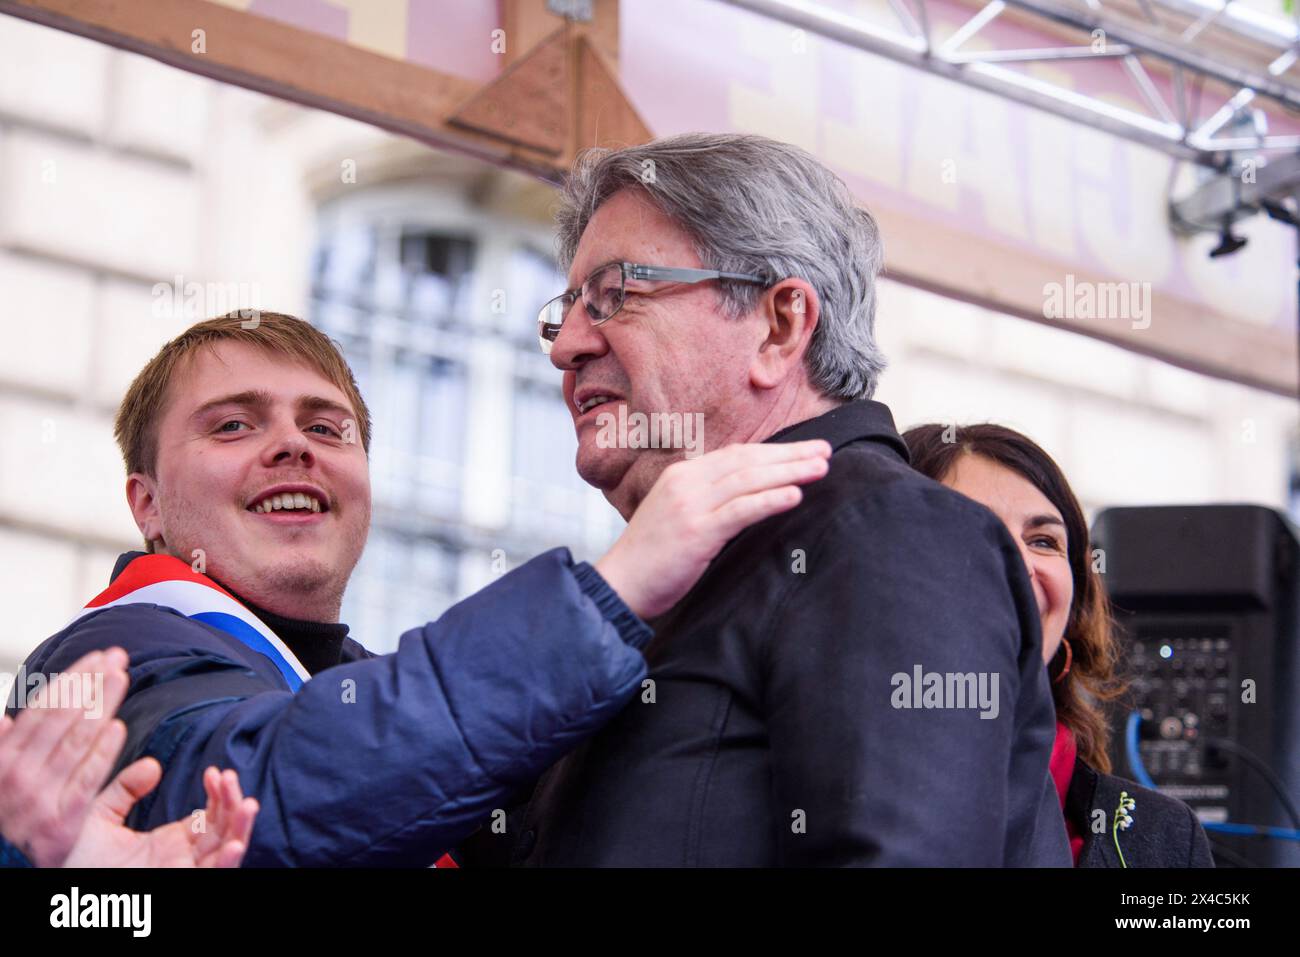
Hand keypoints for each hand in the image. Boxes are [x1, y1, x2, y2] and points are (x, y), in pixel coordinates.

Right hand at [0, 647, 130, 866]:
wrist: (2, 870)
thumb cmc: (5, 822)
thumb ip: (3, 748)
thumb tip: (4, 719)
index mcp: (4, 758)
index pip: (43, 708)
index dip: (72, 679)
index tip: (96, 657)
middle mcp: (19, 773)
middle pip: (62, 716)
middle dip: (92, 681)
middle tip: (117, 656)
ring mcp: (40, 796)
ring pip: (76, 740)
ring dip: (101, 704)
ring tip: (121, 677)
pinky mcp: (63, 820)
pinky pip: (87, 778)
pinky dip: (102, 751)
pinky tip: (118, 727)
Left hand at [64, 763, 257, 867]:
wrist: (62, 883)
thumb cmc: (79, 861)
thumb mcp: (101, 817)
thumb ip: (124, 790)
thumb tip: (152, 764)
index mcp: (172, 841)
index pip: (210, 815)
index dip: (218, 793)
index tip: (214, 772)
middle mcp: (184, 857)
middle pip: (224, 828)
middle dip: (233, 802)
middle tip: (230, 776)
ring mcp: (184, 872)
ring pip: (227, 850)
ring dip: (241, 828)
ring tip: (248, 804)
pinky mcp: (181, 885)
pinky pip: (213, 875)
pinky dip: (228, 862)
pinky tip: (234, 844)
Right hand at [596, 439, 831, 617]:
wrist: (619, 583)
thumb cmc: (651, 557)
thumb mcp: (678, 516)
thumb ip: (707, 501)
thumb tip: (747, 497)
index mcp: (682, 474)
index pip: (737, 454)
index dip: (774, 450)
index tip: (805, 450)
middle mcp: (687, 482)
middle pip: (747, 460)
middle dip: (790, 455)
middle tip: (824, 451)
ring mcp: (691, 504)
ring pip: (749, 479)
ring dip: (789, 472)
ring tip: (820, 468)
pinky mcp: (696, 531)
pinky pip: (741, 510)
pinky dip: (770, 499)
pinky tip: (795, 494)